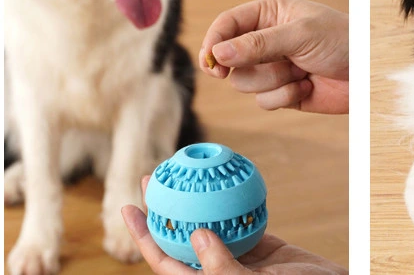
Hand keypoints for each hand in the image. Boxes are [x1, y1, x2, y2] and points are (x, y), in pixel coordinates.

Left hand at [121, 176, 347, 273]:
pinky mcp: (258, 245)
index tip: (130, 207)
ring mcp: (237, 256)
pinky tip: (223, 179)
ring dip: (193, 200)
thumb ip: (223, 269)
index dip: (144, 235)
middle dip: (163, 207)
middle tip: (153, 176)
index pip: (165, 260)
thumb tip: (197, 236)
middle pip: (180, 236)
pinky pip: (239, 218)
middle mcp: (215, 270)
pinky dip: (231, 200)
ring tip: (183, 173)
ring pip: (207, 224)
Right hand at [199, 0, 348, 113]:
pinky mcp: (281, 92)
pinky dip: (284, 97)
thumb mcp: (300, 35)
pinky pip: (264, 102)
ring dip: (274, 82)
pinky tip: (306, 87)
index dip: (214, 43)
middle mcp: (265, 40)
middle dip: (256, 67)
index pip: (227, 25)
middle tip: (282, 65)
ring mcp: (272, 67)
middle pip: (230, 60)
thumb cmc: (342, 41)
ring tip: (301, 73)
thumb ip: (257, 44)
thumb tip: (218, 53)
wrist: (367, 74)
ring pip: (245, 83)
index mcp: (268, 14)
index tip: (212, 64)